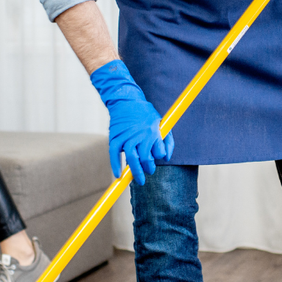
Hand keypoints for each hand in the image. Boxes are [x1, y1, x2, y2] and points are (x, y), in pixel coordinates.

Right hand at [89, 60, 173, 179]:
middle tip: (149, 172)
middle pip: (146, 159)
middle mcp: (140, 135)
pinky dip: (115, 165)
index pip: (158, 153)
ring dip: (136, 172)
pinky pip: (114, 154)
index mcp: (153, 132)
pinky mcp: (115, 137)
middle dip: (149, 169)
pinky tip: (118, 175)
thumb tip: (167, 158)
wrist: (126, 101)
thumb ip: (167, 140)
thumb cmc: (146, 114)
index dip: (158, 157)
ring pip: (132, 159)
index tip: (155, 159)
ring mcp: (126, 136)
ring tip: (139, 180)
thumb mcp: (162, 123)